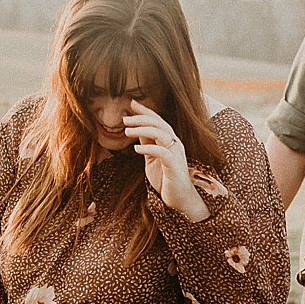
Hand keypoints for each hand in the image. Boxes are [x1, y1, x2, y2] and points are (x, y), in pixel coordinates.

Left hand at [124, 101, 208, 220]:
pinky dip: (148, 148)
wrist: (179, 199)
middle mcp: (174, 144)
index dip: (145, 111)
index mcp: (169, 141)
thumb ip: (147, 143)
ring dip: (143, 130)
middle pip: (159, 123)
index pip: (157, 121)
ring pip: (161, 134)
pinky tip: (136, 148)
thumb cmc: (165, 179)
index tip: (131, 104)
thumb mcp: (151, 159)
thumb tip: (136, 129)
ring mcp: (176, 154)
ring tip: (127, 131)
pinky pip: (162, 152)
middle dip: (141, 118)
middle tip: (125, 119)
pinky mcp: (175, 165)